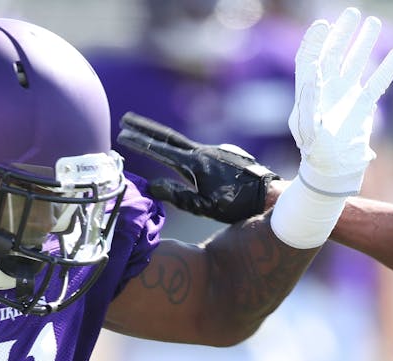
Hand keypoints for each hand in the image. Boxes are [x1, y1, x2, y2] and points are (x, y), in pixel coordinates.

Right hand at [117, 112, 279, 223]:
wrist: (271, 194)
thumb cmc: (238, 205)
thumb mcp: (205, 207)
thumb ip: (178, 197)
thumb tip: (152, 185)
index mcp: (196, 163)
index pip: (161, 149)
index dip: (140, 142)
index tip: (121, 134)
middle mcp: (204, 151)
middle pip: (168, 137)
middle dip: (145, 128)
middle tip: (125, 120)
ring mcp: (215, 151)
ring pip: (183, 144)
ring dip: (164, 140)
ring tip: (147, 139)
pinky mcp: (224, 155)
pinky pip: (197, 151)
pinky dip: (183, 151)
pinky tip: (188, 165)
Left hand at [289, 8, 392, 196]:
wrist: (332, 171)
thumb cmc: (314, 152)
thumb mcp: (307, 128)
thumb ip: (308, 101)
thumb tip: (313, 72)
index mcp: (308, 91)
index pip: (310, 57)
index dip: (315, 40)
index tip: (323, 25)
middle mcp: (327, 89)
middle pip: (334, 53)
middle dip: (343, 33)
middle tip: (353, 13)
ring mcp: (346, 96)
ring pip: (355, 64)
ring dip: (364, 44)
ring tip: (373, 23)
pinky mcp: (363, 108)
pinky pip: (376, 84)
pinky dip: (386, 70)